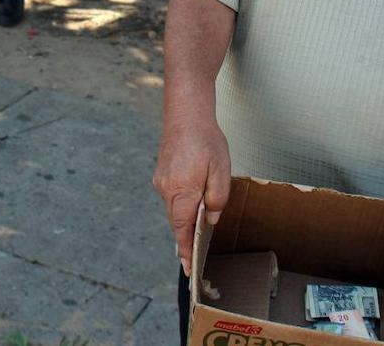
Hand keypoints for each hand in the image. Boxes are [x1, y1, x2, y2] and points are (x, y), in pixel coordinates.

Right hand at [151, 117, 230, 275]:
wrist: (185, 115)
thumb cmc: (205, 140)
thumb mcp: (221, 171)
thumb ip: (217, 198)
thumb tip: (211, 218)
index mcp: (182, 190)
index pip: (182, 229)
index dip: (186, 250)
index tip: (188, 268)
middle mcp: (166, 189)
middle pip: (177, 222)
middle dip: (187, 239)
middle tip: (196, 257)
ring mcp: (161, 182)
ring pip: (175, 209)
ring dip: (186, 219)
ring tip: (199, 228)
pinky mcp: (162, 175)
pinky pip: (173, 197)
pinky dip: (182, 205)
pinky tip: (194, 202)